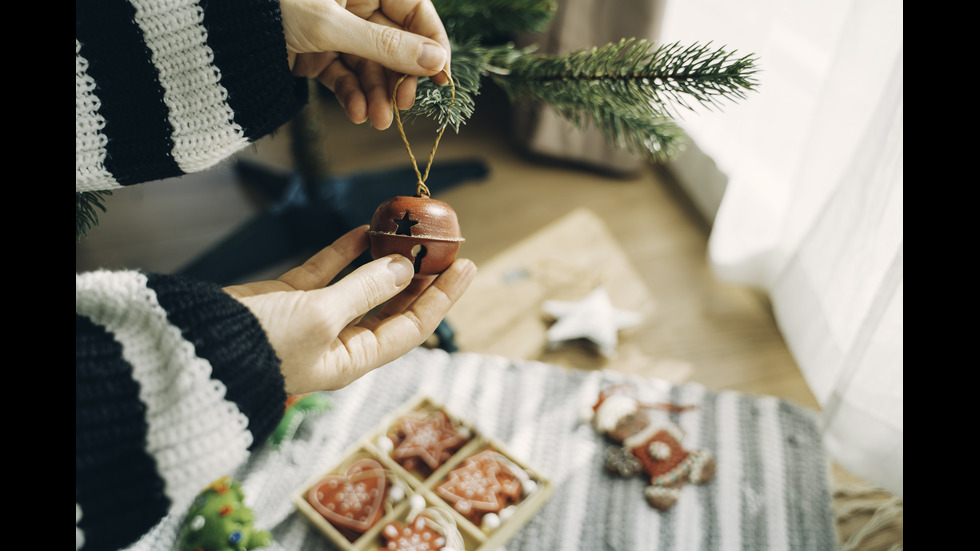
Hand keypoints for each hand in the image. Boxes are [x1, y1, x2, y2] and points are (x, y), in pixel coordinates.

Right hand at [224, 226, 475, 393]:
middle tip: (444, 244)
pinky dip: (346, 251)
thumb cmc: (262, 344)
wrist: (197, 346)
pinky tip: (366, 229)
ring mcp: (315, 319)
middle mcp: (340, 342)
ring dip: (386, 259)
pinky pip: (329, 271)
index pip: (413, 327)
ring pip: (363, 285)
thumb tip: (405, 267)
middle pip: (393, 306)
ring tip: (411, 233)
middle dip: (420, 277)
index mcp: (354, 359)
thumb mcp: (322, 316)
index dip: (442, 296)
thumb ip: (365, 289)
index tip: (466, 265)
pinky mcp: (290, 297)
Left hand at [281, 0, 451, 129]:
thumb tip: (436, 61)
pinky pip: (344, 75)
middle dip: (399, 77)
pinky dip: (352, 95)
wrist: (218, 33)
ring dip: (377, 95)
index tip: (441, 77)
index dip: (432, 42)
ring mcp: (335, 29)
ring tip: (379, 121)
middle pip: (395, 42)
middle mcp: (354, 3)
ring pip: (371, 65)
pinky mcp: (317, 53)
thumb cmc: (269, 9)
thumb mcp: (331, 26)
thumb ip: (386, 45)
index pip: (414, 9)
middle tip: (403, 104)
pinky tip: (358, 113)